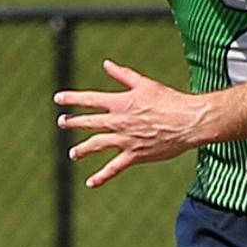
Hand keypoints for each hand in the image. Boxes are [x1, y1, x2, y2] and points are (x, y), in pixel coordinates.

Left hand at [53, 60, 207, 187]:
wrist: (188, 122)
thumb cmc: (169, 100)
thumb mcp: (144, 83)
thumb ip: (123, 75)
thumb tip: (106, 63)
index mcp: (120, 102)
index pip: (90, 100)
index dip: (72, 99)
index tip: (58, 99)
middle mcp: (119, 121)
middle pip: (89, 122)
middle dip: (73, 122)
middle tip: (61, 122)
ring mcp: (125, 140)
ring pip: (96, 145)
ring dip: (82, 149)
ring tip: (73, 153)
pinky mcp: (135, 155)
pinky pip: (114, 168)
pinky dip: (101, 176)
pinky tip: (90, 182)